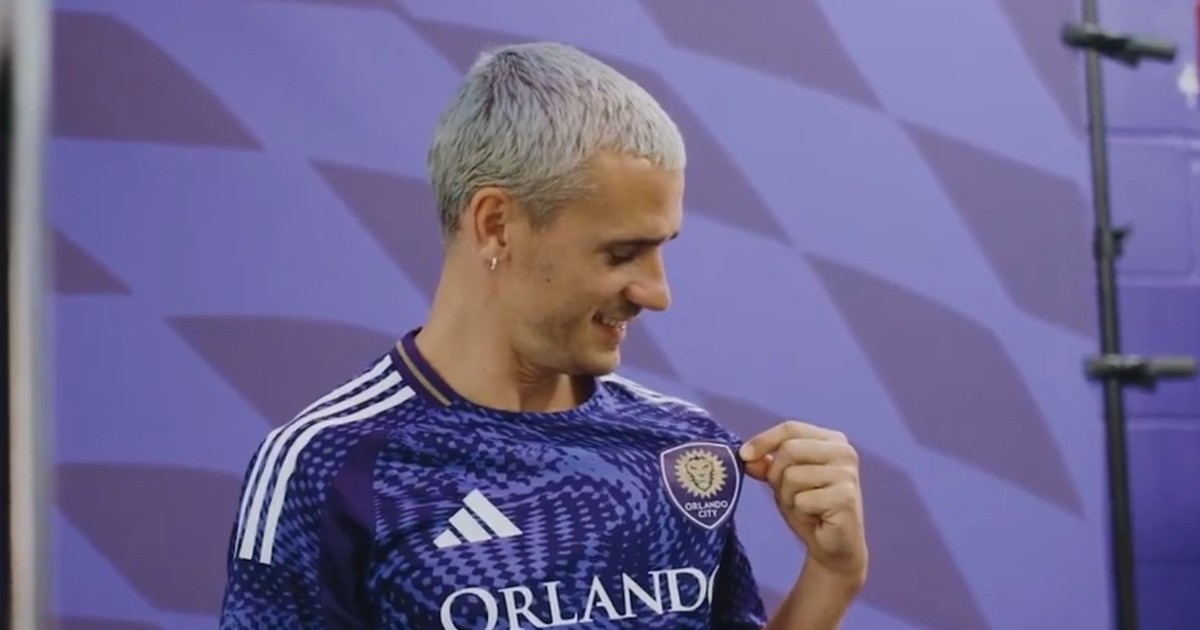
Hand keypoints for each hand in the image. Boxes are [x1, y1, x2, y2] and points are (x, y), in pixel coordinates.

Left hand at [740, 421, 866, 583]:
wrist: (833, 546)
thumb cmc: (809, 507)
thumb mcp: (783, 481)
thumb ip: (766, 464)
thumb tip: (746, 456)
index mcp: (832, 440)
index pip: (791, 428)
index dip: (764, 440)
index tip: (743, 456)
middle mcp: (844, 452)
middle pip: (789, 450)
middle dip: (777, 475)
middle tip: (787, 494)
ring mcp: (847, 474)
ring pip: (792, 476)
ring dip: (789, 497)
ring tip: (805, 506)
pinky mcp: (845, 498)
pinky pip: (802, 500)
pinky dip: (800, 512)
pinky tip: (815, 517)